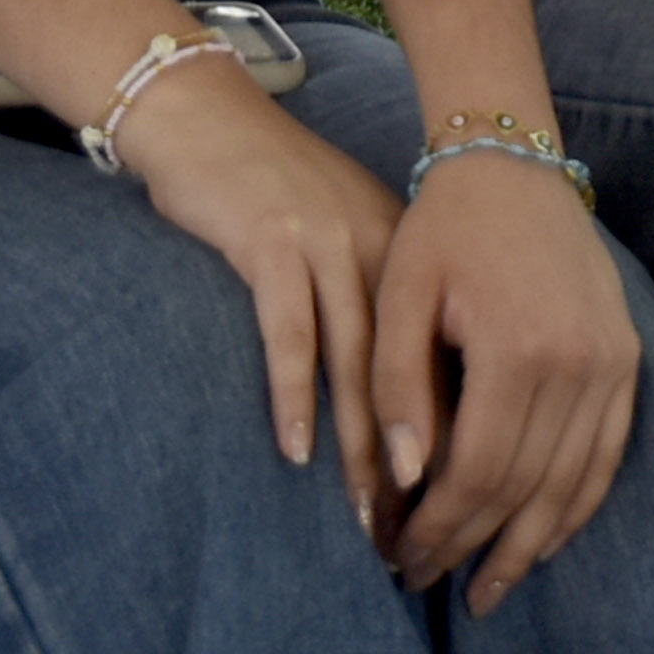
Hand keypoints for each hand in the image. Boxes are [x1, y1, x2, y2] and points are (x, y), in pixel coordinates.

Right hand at [109, 69, 413, 534]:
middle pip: (408, 372)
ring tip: (367, 515)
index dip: (449, 440)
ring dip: (361, 446)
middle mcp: (381, 248)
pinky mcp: (270, 242)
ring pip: (358, 363)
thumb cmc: (267, 191)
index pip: (444, 361)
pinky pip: (289, 333)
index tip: (449, 512)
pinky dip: (296, 395)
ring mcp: (327, 242)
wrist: (203, 117)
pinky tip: (296, 450)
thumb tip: (402, 405)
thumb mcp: (337, 240)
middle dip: (414, 461)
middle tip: (415, 535)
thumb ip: (373, 307)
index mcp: (407, 255)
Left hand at [368, 147, 642, 614]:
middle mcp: (580, 364)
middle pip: (525, 488)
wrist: (515, 166)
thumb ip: (398, 388)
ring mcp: (614, 365)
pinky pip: (606, 456)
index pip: (480, 472)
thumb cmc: (444, 229)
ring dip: (526, 547)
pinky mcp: (627, 362)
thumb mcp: (402, 296)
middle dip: (471, 546)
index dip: (440, 526)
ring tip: (484, 591)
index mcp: (520, 347)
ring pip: (572, 485)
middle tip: (423, 579)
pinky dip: (575, 508)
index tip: (399, 556)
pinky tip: (542, 544)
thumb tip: (406, 481)